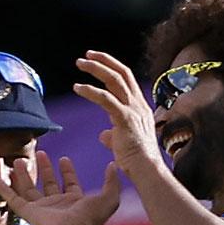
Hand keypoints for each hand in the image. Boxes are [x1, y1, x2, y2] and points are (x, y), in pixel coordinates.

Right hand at [0, 151, 119, 224]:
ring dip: (23, 175)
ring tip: (17, 160)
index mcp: (74, 202)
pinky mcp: (28, 213)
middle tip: (39, 153)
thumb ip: (112, 181)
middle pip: (48, 184)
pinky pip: (13, 200)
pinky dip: (4, 190)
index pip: (69, 184)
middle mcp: (57, 205)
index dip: (67, 171)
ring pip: (29, 189)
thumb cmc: (91, 219)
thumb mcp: (109, 197)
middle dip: (44, 168)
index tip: (64, 159)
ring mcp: (41, 209)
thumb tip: (113, 165)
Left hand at [73, 50, 162, 175]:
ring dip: (95, 69)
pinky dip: (90, 90)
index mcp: (139, 107)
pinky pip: (105, 99)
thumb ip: (114, 134)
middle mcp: (138, 104)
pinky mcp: (125, 118)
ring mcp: (133, 110)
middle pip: (121, 73)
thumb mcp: (123, 142)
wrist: (146, 169)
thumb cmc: (136, 159)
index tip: (97, 60)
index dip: (112, 67)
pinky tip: (78, 87)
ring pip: (114, 80)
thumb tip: (104, 135)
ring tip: (80, 63)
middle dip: (103, 60)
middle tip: (86, 55)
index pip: (126, 79)